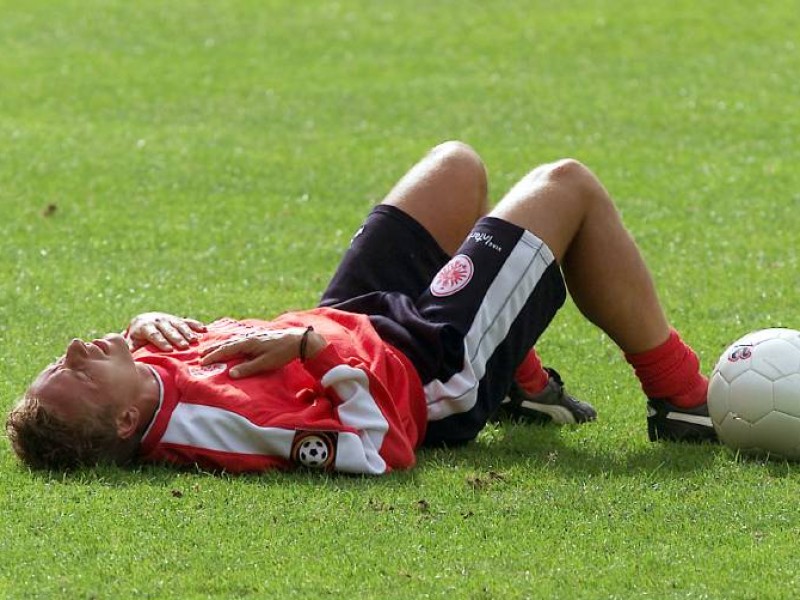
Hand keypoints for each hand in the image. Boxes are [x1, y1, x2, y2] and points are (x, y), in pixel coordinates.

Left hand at [126, 312, 206, 350]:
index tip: (169, 350)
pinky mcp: (177, 319)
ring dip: (187, 332)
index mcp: (145, 326)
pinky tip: (204, 330)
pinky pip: (187, 321)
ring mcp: (168, 319)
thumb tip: (128, 356)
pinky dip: (196, 325)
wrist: (142, 321)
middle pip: (168, 330)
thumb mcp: (132, 341)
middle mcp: (158, 321)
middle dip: (177, 338)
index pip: (154, 334)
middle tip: (184, 346)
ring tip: (194, 340)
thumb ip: (131, 348)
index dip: (161, 342)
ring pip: (178, 325)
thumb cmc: (137, 337)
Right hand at [200, 328, 326, 377]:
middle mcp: (248, 337)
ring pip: (233, 341)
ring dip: (221, 345)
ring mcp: (253, 336)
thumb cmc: (281, 353)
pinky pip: (239, 340)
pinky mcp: (258, 336)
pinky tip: (232, 344)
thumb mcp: (265, 363)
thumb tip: (230, 373)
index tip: (202, 362)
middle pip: (227, 343)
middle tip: (201, 355)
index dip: (213, 356)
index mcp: (247, 343)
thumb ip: (247, 368)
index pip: (226, 350)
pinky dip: (231, 343)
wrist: (297, 340)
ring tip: (212, 349)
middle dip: (213, 349)